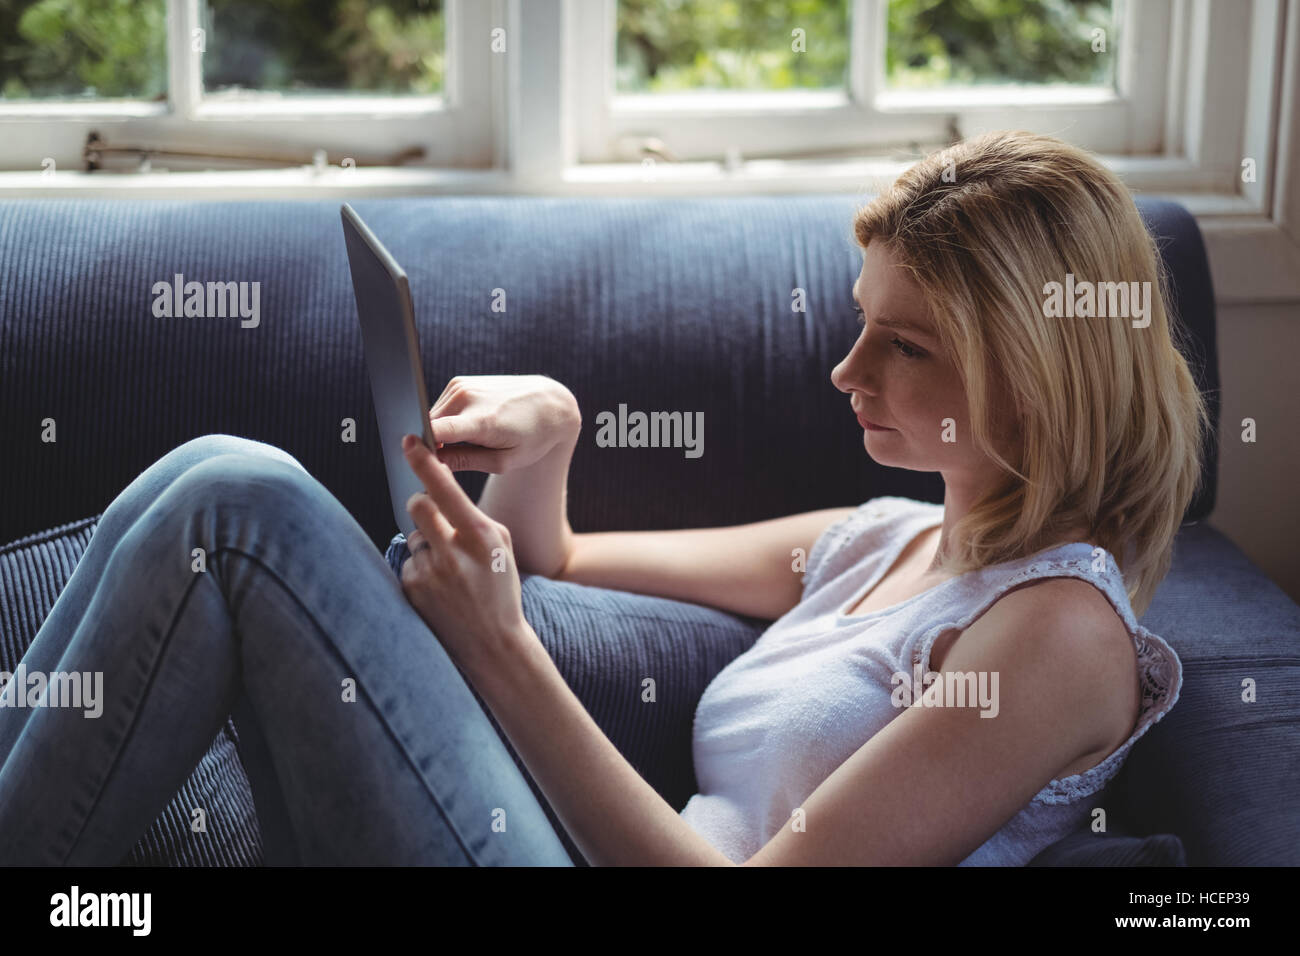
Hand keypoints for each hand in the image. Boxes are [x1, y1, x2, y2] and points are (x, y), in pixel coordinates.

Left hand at [399, 433, 530, 673]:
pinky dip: (421, 569)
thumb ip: (473, 517)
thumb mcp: (501, 545)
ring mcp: (430, 574)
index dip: (423, 462)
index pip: (444, 488)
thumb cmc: (500, 587)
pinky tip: (440, 589)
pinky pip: (409, 562)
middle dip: (422, 504)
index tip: (409, 440)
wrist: (493, 644)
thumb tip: (436, 490)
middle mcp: (453, 553)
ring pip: (415, 536)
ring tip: (450, 572)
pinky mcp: (413, 590)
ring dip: (427, 546)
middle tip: (434, 515)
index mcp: (481, 536)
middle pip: (418, 506)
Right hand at [427, 374, 579, 472]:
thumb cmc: (532, 438)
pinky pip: (442, 407)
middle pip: (429, 427)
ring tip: (472, 441)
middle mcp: (468, 398)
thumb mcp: (504, 461)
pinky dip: (449, 419)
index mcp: (482, 421)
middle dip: (434, 445)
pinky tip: (472, 425)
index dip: (421, 448)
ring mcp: (462, 385)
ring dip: (442, 432)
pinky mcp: (459, 381)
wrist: (551, 404)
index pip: (435, 431)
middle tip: (454, 460)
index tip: (419, 462)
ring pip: (433, 417)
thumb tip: (433, 462)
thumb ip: (465, 461)